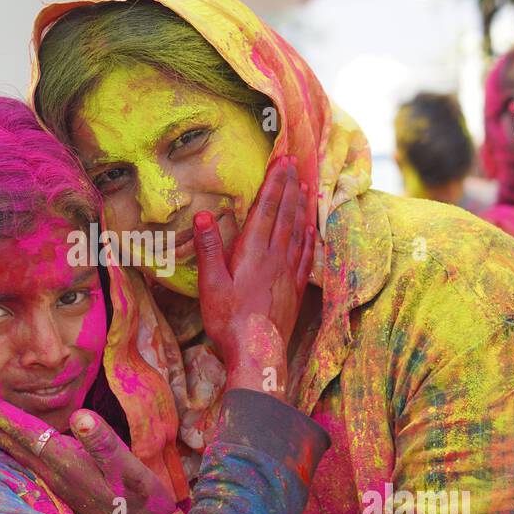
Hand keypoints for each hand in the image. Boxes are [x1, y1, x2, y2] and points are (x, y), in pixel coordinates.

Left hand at [0, 386, 178, 513]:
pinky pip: (19, 458)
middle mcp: (50, 471)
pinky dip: (2, 441)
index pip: (20, 429)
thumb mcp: (131, 471)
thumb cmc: (142, 502)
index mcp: (63, 462)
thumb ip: (105, 443)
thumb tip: (80, 416)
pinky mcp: (56, 486)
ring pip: (9, 448)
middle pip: (6, 438)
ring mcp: (50, 480)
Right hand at [194, 156, 314, 395]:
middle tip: (295, 163)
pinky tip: (309, 229)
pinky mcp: (295, 289)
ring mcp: (288, 273)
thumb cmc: (228, 320)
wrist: (258, 352)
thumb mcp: (210, 285)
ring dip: (300, 206)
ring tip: (304, 186)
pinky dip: (308, 238)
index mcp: (252, 253)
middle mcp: (275, 258)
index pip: (265, 210)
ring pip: (297, 231)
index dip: (274, 184)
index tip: (281, 161)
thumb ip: (209, 249)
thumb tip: (204, 216)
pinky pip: (305, 256)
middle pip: (284, 215)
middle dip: (289, 187)